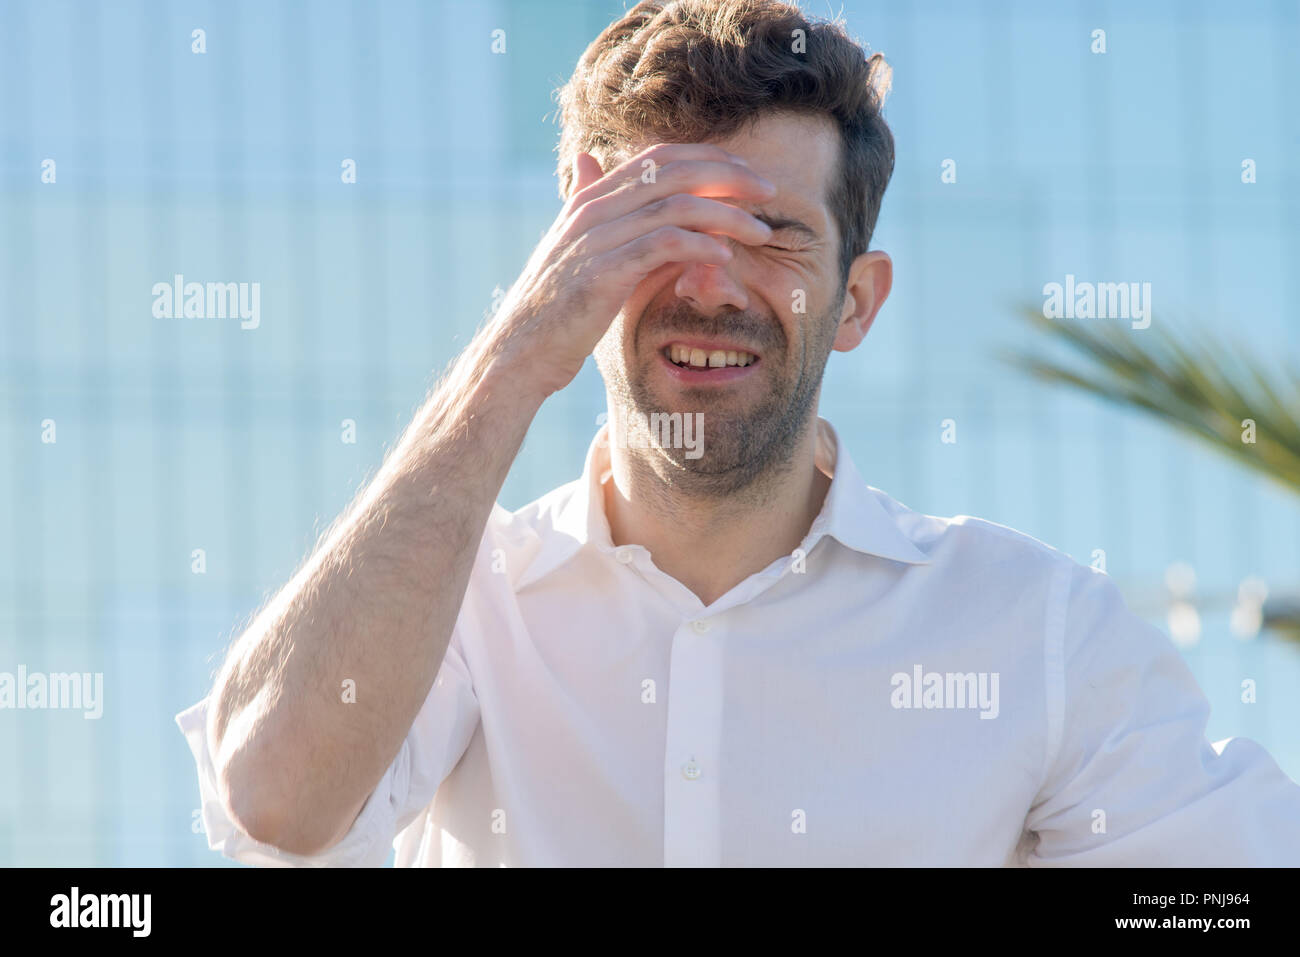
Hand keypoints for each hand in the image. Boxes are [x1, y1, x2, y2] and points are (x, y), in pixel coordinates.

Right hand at [487, 143, 776, 398]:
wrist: (520, 352)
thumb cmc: (555, 309)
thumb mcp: (575, 250)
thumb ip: (593, 209)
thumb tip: (587, 162)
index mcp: (591, 199)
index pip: (661, 157)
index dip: (710, 158)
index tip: (748, 176)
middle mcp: (594, 208)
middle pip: (676, 170)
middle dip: (730, 177)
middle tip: (770, 192)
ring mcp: (598, 238)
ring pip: (678, 204)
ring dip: (728, 215)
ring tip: (760, 232)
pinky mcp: (604, 271)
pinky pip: (665, 243)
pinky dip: (701, 244)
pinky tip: (726, 257)